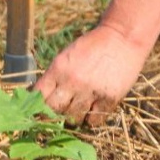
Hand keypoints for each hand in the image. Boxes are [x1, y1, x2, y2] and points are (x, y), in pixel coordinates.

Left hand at [33, 25, 148, 126]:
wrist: (122, 38)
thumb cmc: (92, 46)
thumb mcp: (68, 56)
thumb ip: (55, 75)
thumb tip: (38, 97)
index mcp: (59, 68)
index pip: (39, 95)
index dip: (37, 106)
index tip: (38, 111)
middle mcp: (73, 81)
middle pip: (55, 110)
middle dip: (54, 114)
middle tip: (59, 113)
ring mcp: (92, 91)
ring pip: (73, 118)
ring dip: (73, 118)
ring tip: (78, 110)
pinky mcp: (109, 99)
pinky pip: (94, 121)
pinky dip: (91, 119)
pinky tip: (92, 111)